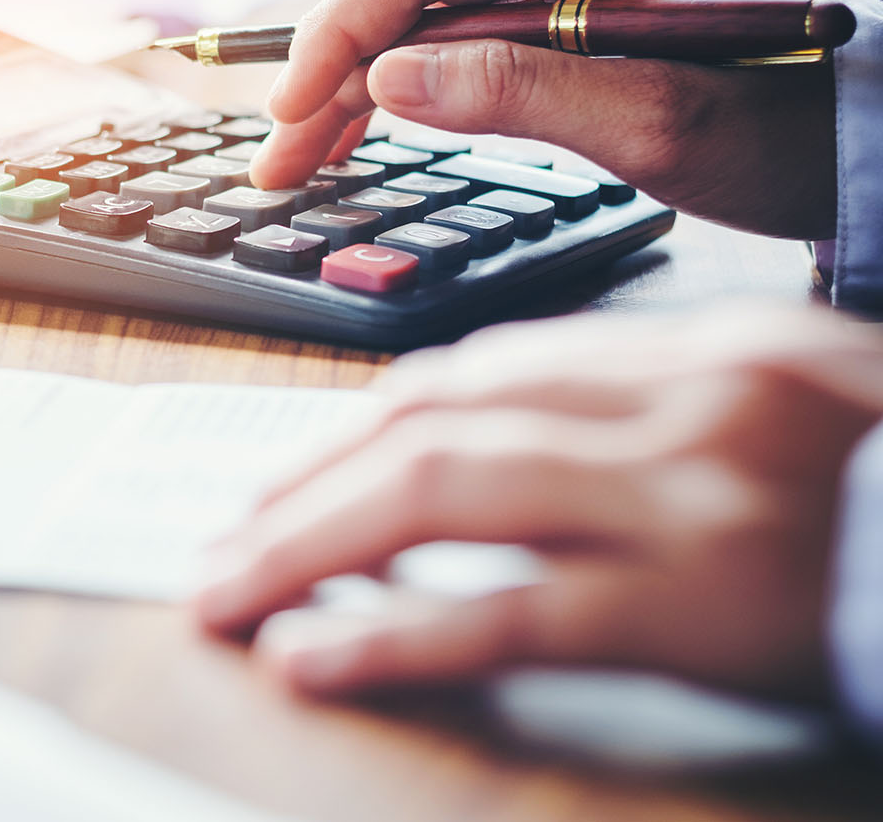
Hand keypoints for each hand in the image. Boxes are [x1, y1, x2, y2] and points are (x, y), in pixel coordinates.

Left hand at [193, 303, 882, 699]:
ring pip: (444, 496)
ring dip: (313, 545)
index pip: (479, 372)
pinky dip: (395, 632)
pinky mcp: (708, 605)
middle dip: (308, 484)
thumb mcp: (780, 416)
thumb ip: (646, 416)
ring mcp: (694, 498)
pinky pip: (512, 611)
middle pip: (437, 421)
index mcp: (697, 349)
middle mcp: (685, 400)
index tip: (290, 473)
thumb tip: (487, 450)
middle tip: (227, 539)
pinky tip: (316, 659)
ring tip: (232, 591)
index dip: (361, 427)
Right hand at [251, 0, 836, 239]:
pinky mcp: (579, 26)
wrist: (872, 143)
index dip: (343, 28)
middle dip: (332, 70)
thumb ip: (521, 91)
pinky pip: (468, 47)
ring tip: (302, 158)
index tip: (293, 106)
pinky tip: (367, 130)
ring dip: (357, 89)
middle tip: (276, 157)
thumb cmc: (792, 132)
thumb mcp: (659, 123)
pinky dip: (410, 93)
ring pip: (431, 23)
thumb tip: (390, 81)